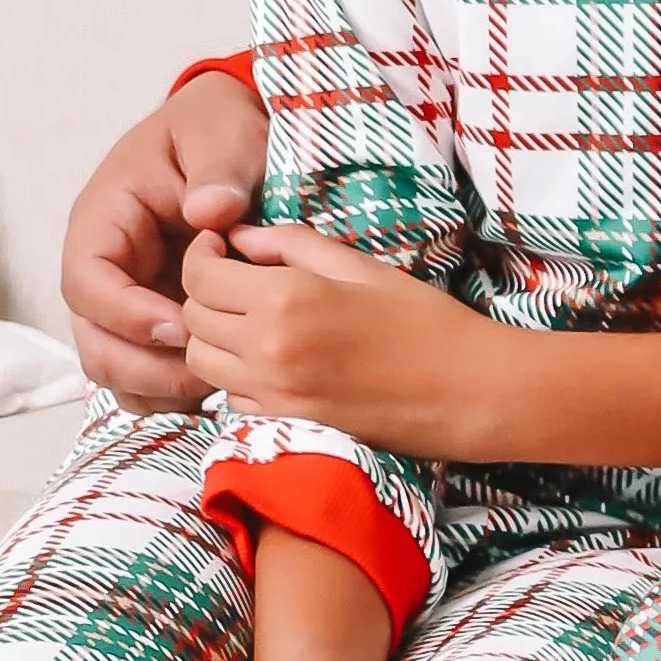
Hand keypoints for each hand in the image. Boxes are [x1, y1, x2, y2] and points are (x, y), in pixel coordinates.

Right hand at [61, 69, 271, 410]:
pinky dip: (173, 391)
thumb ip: (217, 170)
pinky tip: (222, 381)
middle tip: (206, 372)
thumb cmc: (218, 129)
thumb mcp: (222, 134)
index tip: (181, 325)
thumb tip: (209, 214)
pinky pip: (145, 373)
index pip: (86, 282)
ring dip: (158, 387)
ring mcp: (125, 298)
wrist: (230, 134)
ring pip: (115, 367)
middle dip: (143, 366)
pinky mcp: (153, 320)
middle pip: (92, 340)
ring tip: (218, 379)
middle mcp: (104, 266)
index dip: (125, 314)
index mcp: (104, 219)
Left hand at [179, 224, 493, 452]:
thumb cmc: (425, 321)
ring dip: (213, 339)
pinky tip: (271, 360)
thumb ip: (292, 245)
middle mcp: (269, 349)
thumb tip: (240, 236)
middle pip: (192, 319)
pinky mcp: (286, 424)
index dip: (201, 254)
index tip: (218, 246)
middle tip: (233, 280)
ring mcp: (274, 393)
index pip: (200, 275)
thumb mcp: (360, 266)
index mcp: (287, 299)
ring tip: (248, 321)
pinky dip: (236, 376)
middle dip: (204, 294)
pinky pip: (231, 396)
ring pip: (200, 363)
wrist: (469, 392)